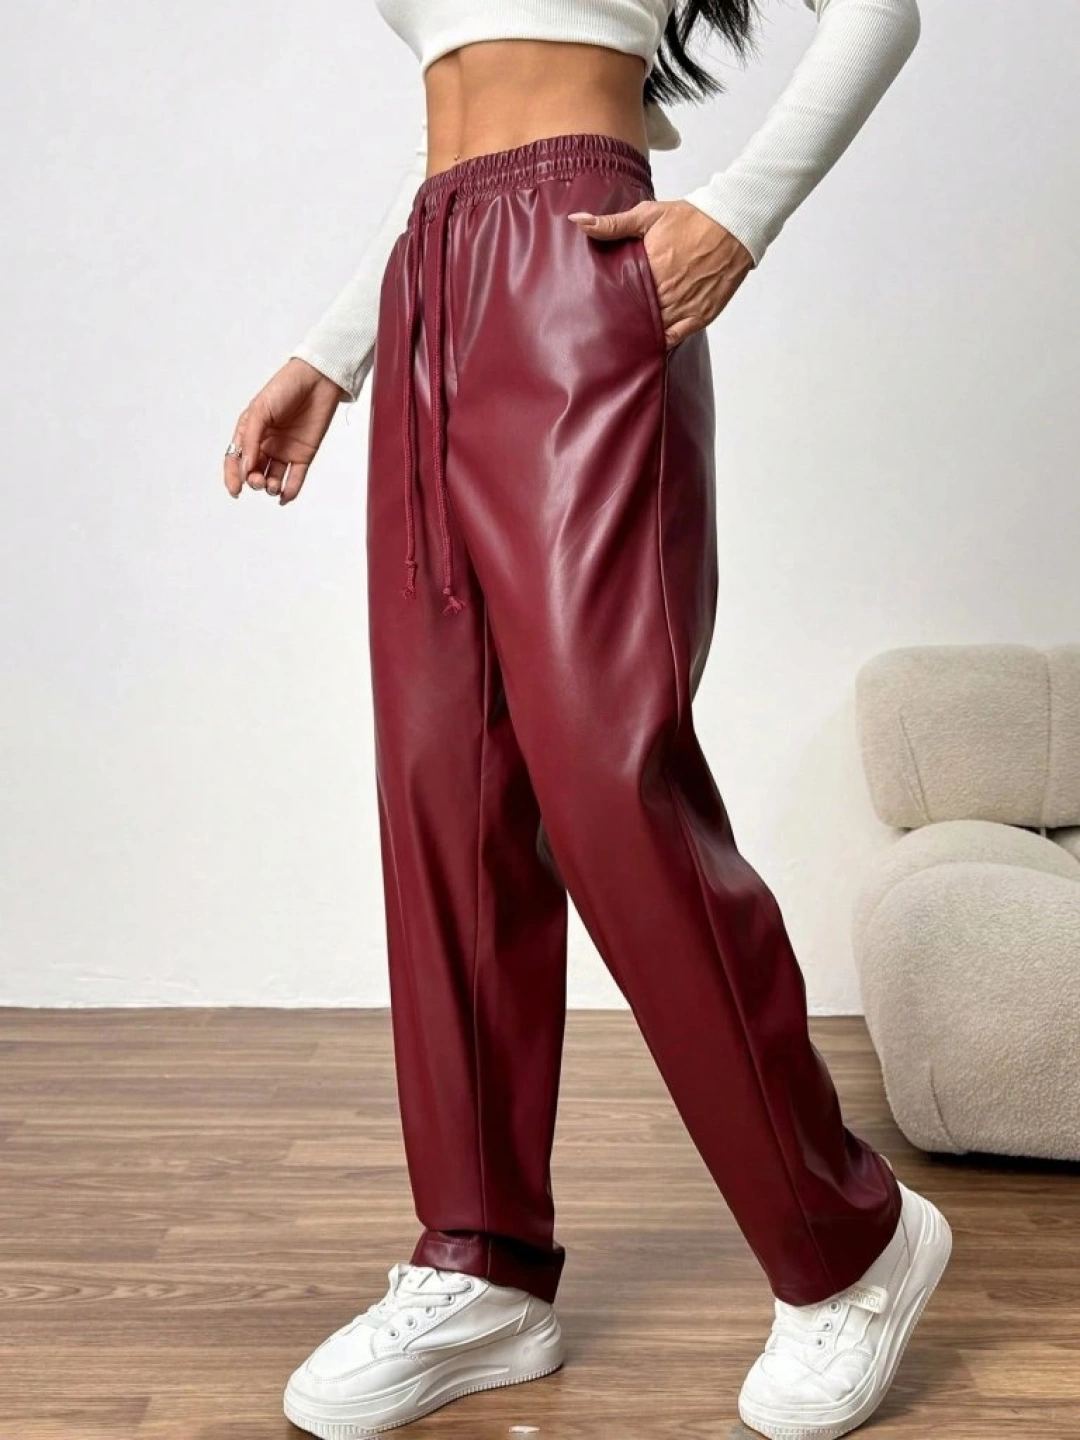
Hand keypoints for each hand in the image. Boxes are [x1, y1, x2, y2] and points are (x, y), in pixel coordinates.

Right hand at [224, 358, 349, 505]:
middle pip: (254, 472)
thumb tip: (245, 469)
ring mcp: (284, 451)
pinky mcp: (303, 455)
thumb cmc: (284, 388)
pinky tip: (284, 497)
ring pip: (273, 478)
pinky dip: (290, 491)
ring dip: (270, 487)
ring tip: (272, 485)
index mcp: (249, 432)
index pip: (236, 459)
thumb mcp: (259, 411)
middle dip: (253, 481)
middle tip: (258, 481)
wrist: (316, 381)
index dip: (233, 476)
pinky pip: (295, 478)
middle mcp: (265, 444)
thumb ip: (251, 440)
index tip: (236, 490)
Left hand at [568, 198, 754, 348]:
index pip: (620, 295)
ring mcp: (685, 305)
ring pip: (654, 329)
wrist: (733, 224)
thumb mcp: (649, 215)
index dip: (607, 303)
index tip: (593, 309)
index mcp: (652, 267)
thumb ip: (612, 223)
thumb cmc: (691, 218)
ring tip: (619, 341)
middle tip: (601, 330)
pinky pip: (676, 336)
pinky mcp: (701, 314)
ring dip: (638, 334)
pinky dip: (662, 342)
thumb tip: (578, 222)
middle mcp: (668, 290)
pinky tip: (648, 346)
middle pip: (636, 315)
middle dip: (621, 320)